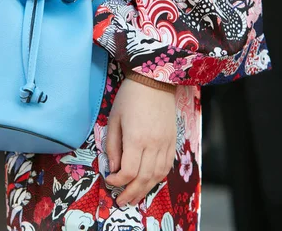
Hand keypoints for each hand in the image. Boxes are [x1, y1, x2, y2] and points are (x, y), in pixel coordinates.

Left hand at [105, 78, 176, 206]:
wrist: (155, 81)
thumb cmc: (130, 97)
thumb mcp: (114, 119)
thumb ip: (113, 145)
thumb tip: (112, 167)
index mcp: (136, 138)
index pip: (129, 171)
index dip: (118, 180)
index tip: (109, 180)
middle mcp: (154, 144)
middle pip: (144, 178)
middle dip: (131, 192)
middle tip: (121, 201)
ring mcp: (166, 144)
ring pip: (158, 175)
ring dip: (146, 189)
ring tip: (134, 197)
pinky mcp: (173, 141)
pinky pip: (167, 166)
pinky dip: (157, 178)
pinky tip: (149, 182)